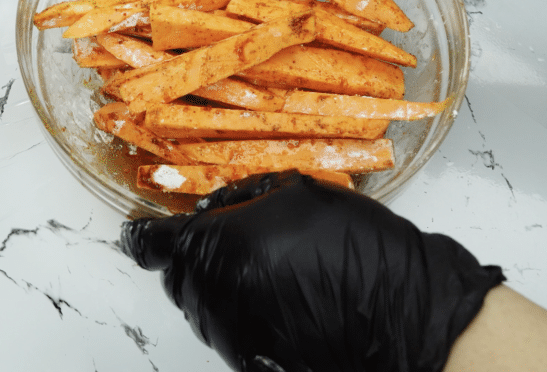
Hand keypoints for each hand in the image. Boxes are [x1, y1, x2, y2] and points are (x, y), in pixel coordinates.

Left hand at [121, 171, 503, 371]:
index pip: (149, 244)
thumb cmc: (354, 247)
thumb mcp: (295, 192)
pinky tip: (275, 295)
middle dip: (189, 255)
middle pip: (175, 275)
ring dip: (214, 282)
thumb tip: (212, 205)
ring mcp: (231, 334)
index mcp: (214, 247)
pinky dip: (238, 309)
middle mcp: (212, 296)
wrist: (403, 314)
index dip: (144, 233)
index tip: (142, 228)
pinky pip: (227, 328)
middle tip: (224, 237)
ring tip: (262, 265)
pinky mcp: (251, 360)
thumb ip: (241, 195)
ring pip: (199, 304)